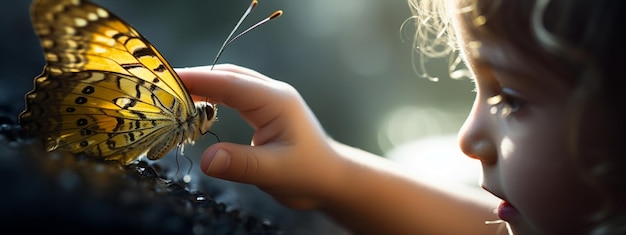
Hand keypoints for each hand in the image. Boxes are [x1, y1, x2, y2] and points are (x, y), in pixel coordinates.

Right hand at [177, 64, 341, 208]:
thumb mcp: (274, 171)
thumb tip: (206, 159)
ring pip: (230, 84)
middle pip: (228, 76)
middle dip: (195, 79)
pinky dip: (213, 99)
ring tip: (173, 97)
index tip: (168, 80)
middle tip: (162, 88)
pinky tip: (197, 109)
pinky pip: (234, 97)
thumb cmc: (309, 174)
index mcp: (276, 101)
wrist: (331, 179)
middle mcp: (272, 94)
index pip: (230, 83)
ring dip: (203, 87)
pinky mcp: (265, 112)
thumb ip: (241, 164)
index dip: (198, 80)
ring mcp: (269, 101)